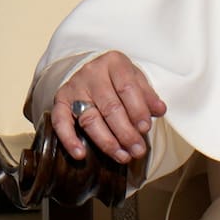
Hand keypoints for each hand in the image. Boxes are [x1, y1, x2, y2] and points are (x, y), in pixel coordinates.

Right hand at [51, 51, 166, 162]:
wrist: (88, 67)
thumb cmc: (117, 78)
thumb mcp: (135, 78)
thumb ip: (147, 95)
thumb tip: (160, 110)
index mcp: (114, 63)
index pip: (127, 88)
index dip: (138, 110)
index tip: (146, 129)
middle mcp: (92, 73)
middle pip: (110, 107)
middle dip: (126, 133)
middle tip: (138, 150)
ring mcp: (74, 87)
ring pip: (90, 119)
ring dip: (107, 142)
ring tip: (122, 156)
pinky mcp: (60, 101)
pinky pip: (60, 122)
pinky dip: (69, 140)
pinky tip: (81, 154)